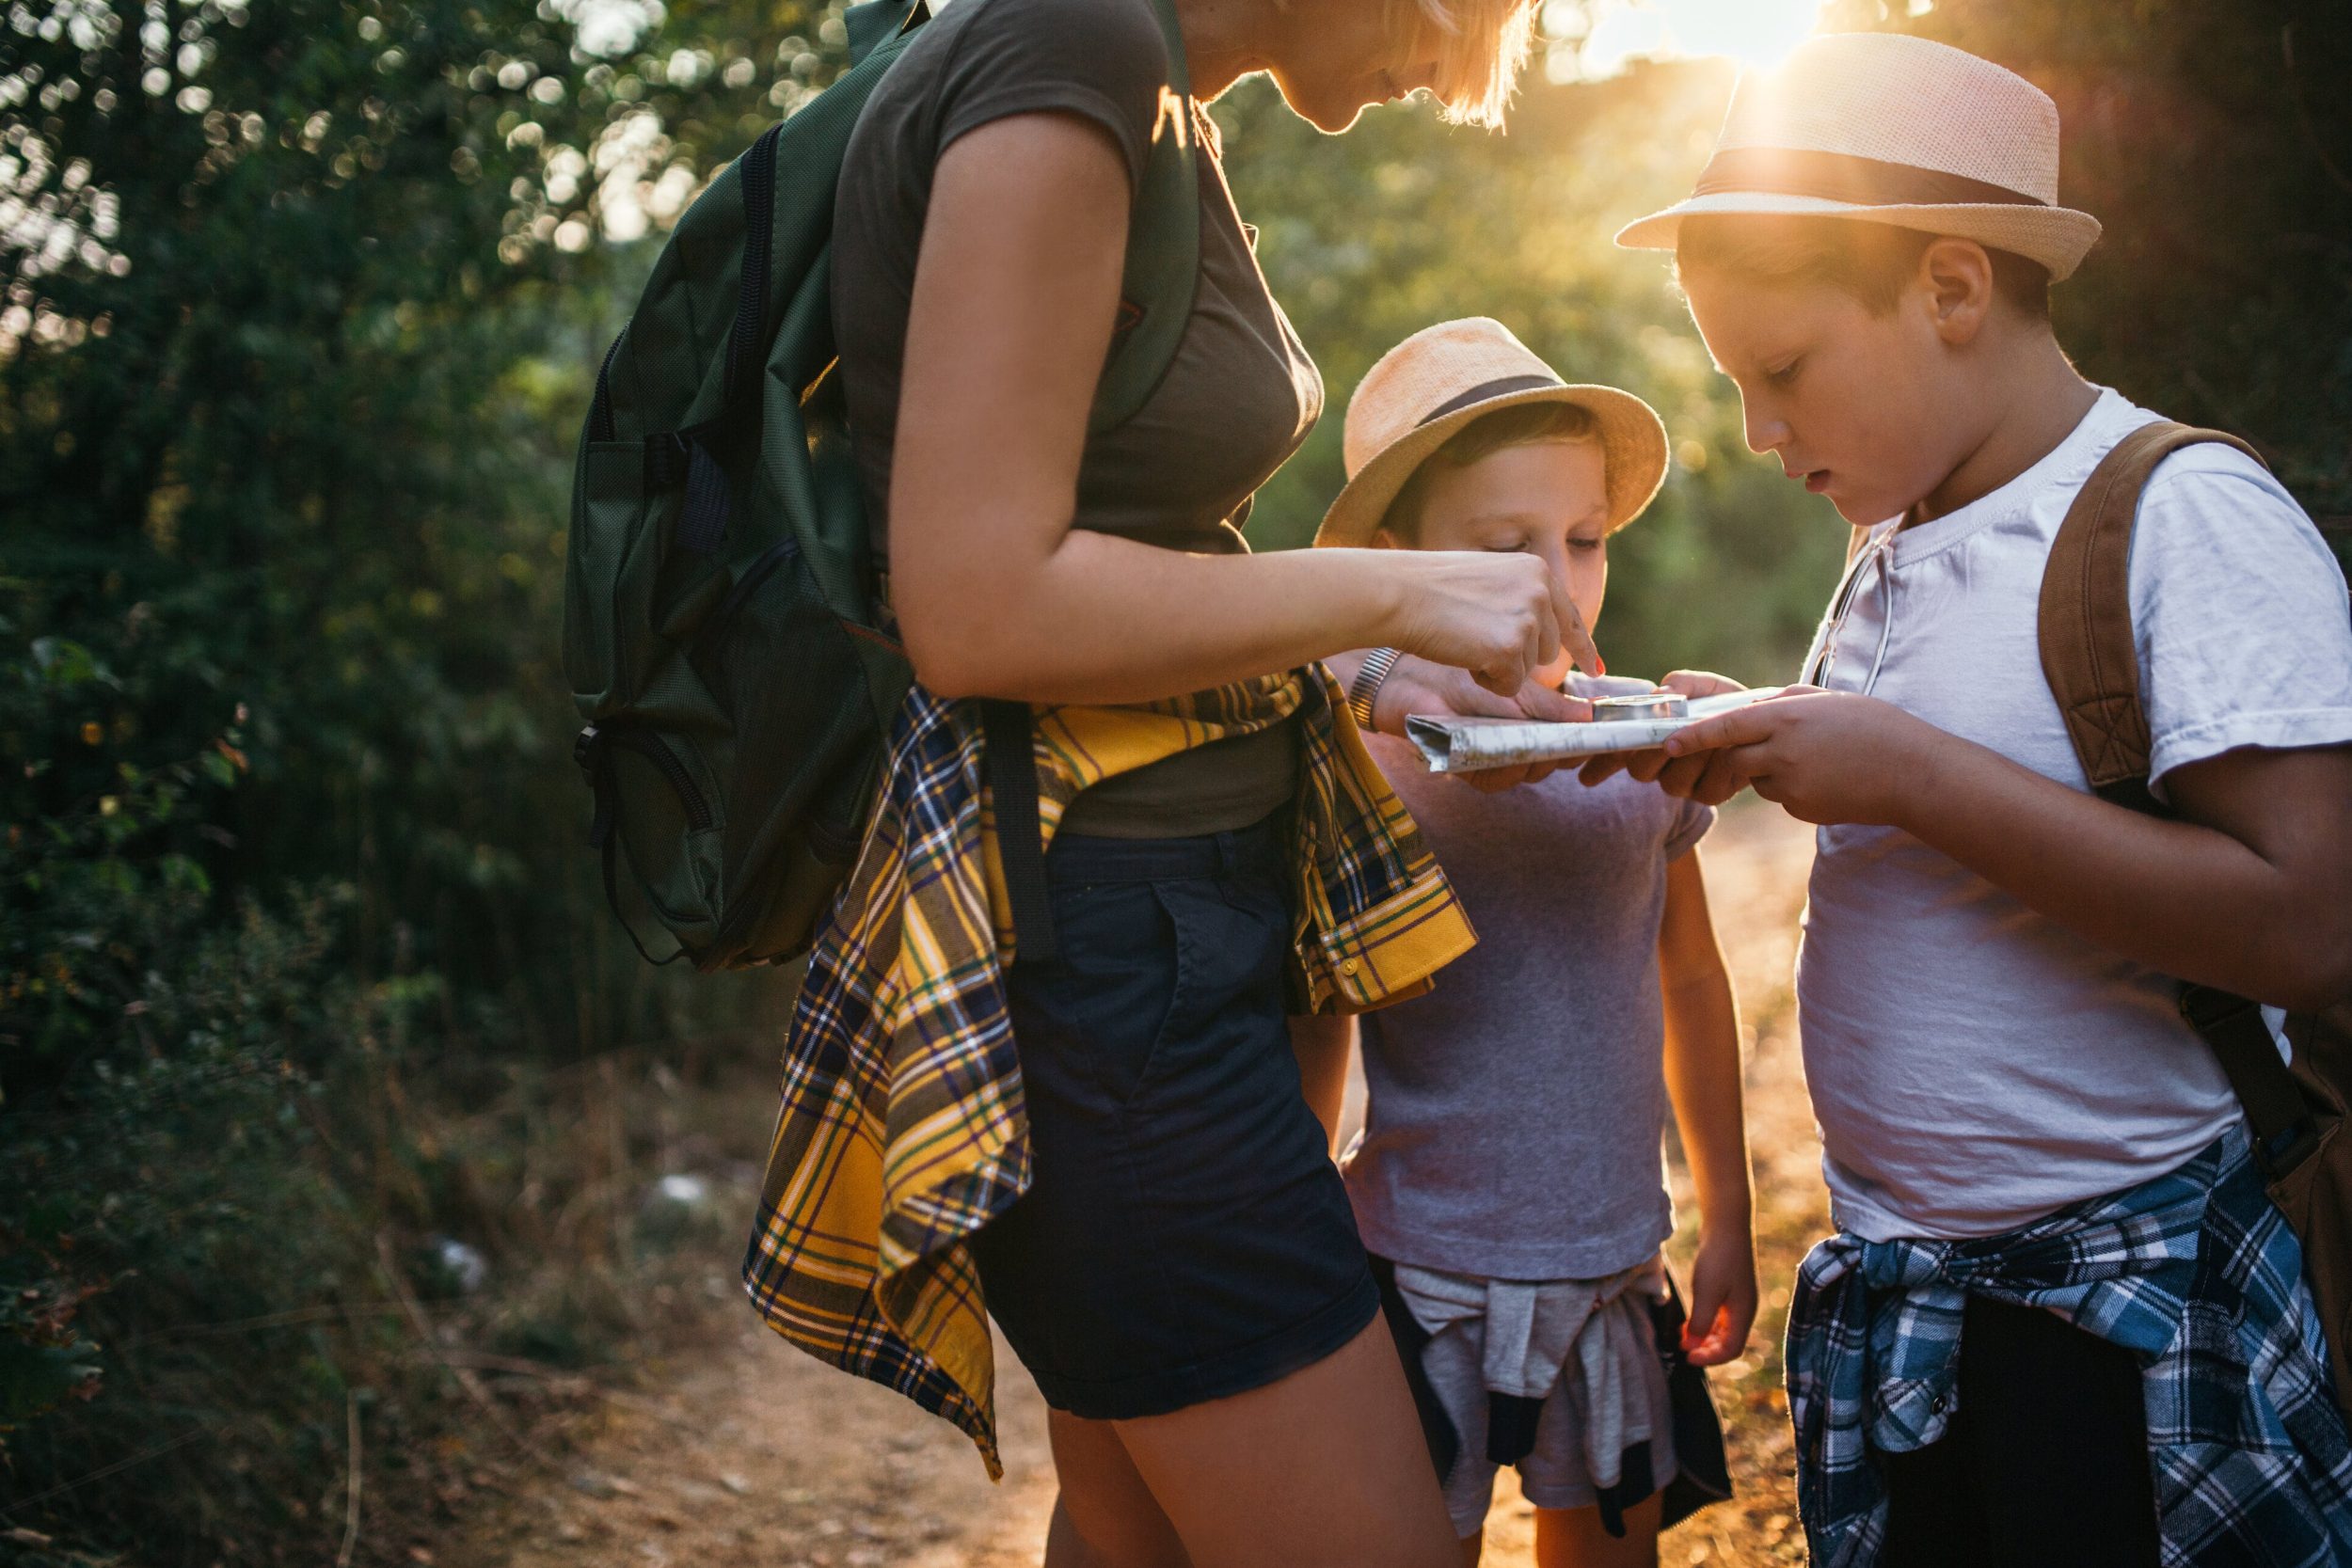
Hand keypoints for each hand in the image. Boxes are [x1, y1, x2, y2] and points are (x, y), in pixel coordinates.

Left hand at [1369, 654, 1594, 792]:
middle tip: (1553, 740)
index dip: (1581, 744)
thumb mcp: (1518, 689)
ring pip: (1528, 774)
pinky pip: (1498, 781)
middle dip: (1556, 754)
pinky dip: (1501, 769)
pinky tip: (1494, 752)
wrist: (1417, 684)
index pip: (1567, 740)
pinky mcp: (1473, 771)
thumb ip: (1554, 708)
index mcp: (1534, 719)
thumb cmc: (1466, 677)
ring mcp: (1497, 757)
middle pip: (1552, 762)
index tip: (1595, 740)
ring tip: (1518, 740)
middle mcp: (1519, 742)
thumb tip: (1594, 717)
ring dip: (1527, 760)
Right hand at [1380, 550, 1599, 697]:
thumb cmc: (1430, 587)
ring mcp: (1528, 619)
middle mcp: (1541, 591)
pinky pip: (1509, 685)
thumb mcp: (1489, 578)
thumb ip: (1520, 598)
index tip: (1595, 668)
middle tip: (1476, 639)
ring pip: (1528, 670)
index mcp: (1537, 571)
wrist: (1400, 593)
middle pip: (1548, 651)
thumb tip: (1542, 630)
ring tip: (1465, 640)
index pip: (1570, 616)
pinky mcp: (1511, 648)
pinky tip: (1463, 654)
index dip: (1582, 646)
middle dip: (1517, 657)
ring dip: (1498, 667)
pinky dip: (1486, 680)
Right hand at [1578, 671, 1748, 793]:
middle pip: (1640, 770)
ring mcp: (1682, 783)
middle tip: (1673, 736)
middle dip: (1658, 752)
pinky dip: (1720, 768)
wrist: (1762, 719)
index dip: (1596, 765)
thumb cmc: (1724, 701)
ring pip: (1671, 782)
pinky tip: (1731, 752)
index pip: (1612, 755)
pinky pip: (1705, 789)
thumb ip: (1683, 683)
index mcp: (1646, 739)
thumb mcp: (1704, 685)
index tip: (1585, 774)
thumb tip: (1664, 691)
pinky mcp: (1709, 794)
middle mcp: (1658, 765)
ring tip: (1715, 738)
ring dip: (1695, 758)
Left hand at [1658, 688, 1944, 824]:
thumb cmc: (1874, 727)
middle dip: (1736, 756)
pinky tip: (1828, 778)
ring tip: (1815, 760)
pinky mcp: (1803, 809)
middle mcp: (1783, 752)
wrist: (1914, 772)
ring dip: (1769, 771)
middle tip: (1759, 750)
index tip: (1669, 742)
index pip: (1725, 727)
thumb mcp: (1826, 701)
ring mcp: (1793, 785)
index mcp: (1787, 718)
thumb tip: (1748, 709)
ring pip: (1758, 780)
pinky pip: (1782, 798)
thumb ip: (1783, 704)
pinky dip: (1794, 788)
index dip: (1694, 736)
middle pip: (1734, 758)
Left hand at [1681, 1230, 1757, 1367]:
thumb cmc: (1718, 1259)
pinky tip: (1688, 1321)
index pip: (1731, 1350)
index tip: (1687, 1357)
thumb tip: (1691, 1347)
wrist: (1726, 1226)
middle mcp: (1744, 1310)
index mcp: (1743, 1315)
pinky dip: (1704, 1322)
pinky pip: (1719, 1316)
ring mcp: (1738, 1299)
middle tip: (1682, 1350)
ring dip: (1703, 1337)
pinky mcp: (1729, 1289)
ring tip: (1681, 1338)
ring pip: (1722, 1330)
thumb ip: (1700, 1323)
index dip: (1710, 1358)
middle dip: (1706, 1349)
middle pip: (1728, 1342)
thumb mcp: (1706, 1294)